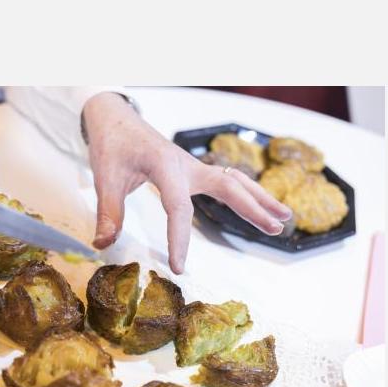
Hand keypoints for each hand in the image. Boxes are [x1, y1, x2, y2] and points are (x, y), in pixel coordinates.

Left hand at [83, 93, 291, 273]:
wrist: (116, 119)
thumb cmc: (112, 146)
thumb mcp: (105, 177)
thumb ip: (109, 211)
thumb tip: (102, 244)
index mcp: (164, 165)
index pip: (178, 207)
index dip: (180, 238)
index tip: (179, 267)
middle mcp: (186, 164)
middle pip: (227, 185)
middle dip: (251, 208)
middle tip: (275, 229)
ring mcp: (194, 167)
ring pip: (235, 181)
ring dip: (259, 199)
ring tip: (285, 219)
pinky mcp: (194, 171)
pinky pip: (227, 182)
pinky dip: (248, 194)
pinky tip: (263, 208)